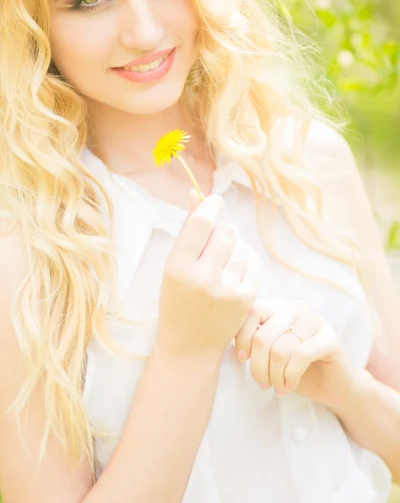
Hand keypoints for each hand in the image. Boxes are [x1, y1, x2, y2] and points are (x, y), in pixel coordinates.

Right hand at [156, 190, 261, 362]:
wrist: (189, 346)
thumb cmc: (177, 300)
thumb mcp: (172, 266)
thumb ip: (187, 230)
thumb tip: (196, 193)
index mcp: (178, 267)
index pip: (200, 223)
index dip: (210, 205)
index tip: (214, 202)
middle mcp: (203, 278)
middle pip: (226, 230)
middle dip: (221, 231)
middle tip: (213, 244)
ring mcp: (227, 290)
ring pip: (241, 246)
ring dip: (233, 249)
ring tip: (220, 265)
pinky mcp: (246, 299)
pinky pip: (252, 263)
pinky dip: (244, 264)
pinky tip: (232, 277)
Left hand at [234, 298, 346, 403]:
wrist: (332, 386)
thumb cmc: (294, 369)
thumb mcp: (268, 353)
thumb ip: (253, 341)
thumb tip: (229, 341)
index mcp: (278, 307)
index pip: (251, 312)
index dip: (242, 337)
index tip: (242, 358)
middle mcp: (296, 309)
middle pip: (264, 336)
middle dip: (258, 367)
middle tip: (262, 384)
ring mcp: (315, 321)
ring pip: (281, 349)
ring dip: (275, 376)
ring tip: (277, 387)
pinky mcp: (330, 339)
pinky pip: (301, 356)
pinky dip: (291, 375)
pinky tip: (290, 385)